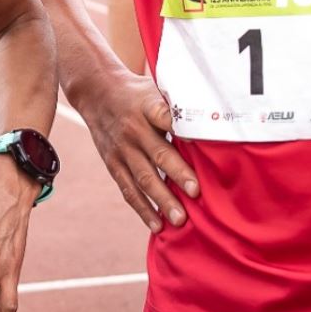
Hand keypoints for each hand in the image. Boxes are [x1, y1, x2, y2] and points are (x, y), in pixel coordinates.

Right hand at [74, 68, 198, 232]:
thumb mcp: (155, 87)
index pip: (165, 115)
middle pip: (158, 153)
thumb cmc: (137, 92)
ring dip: (162, 200)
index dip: (182, 127)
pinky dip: (143, 209)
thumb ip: (178, 102)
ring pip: (143, 177)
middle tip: (196, 192)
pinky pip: (128, 189)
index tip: (200, 139)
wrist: (96, 93)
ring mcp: (122, 149)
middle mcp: (134, 129)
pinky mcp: (113, 164)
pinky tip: (157, 225)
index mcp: (148, 106)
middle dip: (177, 174)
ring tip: (179, 219)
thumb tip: (214, 111)